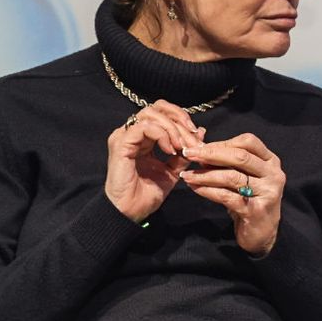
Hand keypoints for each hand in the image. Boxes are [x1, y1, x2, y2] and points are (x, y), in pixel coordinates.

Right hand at [105, 101, 205, 222]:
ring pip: (151, 114)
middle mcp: (132, 133)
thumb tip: (200, 131)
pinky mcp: (121, 143)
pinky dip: (162, 134)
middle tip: (192, 138)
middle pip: (158, 108)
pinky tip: (170, 149)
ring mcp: (124, 136)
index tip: (197, 137)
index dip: (182, 120)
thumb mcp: (173, 170)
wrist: (131, 212)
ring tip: (181, 146)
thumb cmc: (147, 193)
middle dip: (180, 120)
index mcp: (144, 137)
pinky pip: (144, 127)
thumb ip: (185, 151)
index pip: (163, 113)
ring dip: (173, 128)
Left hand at [180, 133, 285, 255]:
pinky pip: (227, 196)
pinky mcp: (255, 210)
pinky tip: (194, 188)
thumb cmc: (250, 201)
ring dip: (205, 175)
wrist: (262, 233)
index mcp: (271, 161)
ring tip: (187, 175)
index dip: (222, 143)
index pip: (248, 142)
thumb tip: (200, 150)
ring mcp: (267, 192)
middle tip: (189, 154)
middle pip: (240, 157)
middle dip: (211, 154)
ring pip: (232, 177)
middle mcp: (273, 174)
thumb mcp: (245, 178)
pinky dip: (207, 191)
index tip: (201, 147)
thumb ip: (228, 163)